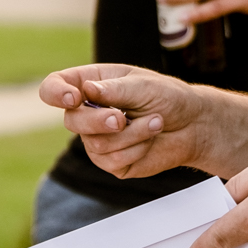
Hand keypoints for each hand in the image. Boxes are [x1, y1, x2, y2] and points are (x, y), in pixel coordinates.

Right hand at [39, 63, 210, 177]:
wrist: (192, 125)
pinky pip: (112, 161)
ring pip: (96, 144)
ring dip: (132, 134)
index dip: (55, 93)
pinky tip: (150, 139)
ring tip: (155, 121)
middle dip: (98, 121)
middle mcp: (89, 112)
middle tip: (122, 118)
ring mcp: (98, 139)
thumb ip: (115, 89)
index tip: (74, 98)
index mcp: (90, 85)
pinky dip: (137, 148)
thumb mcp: (144, 85)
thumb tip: (86, 90)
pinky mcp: (112, 162)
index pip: (54, 88)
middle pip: (72, 121)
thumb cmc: (168, 97)